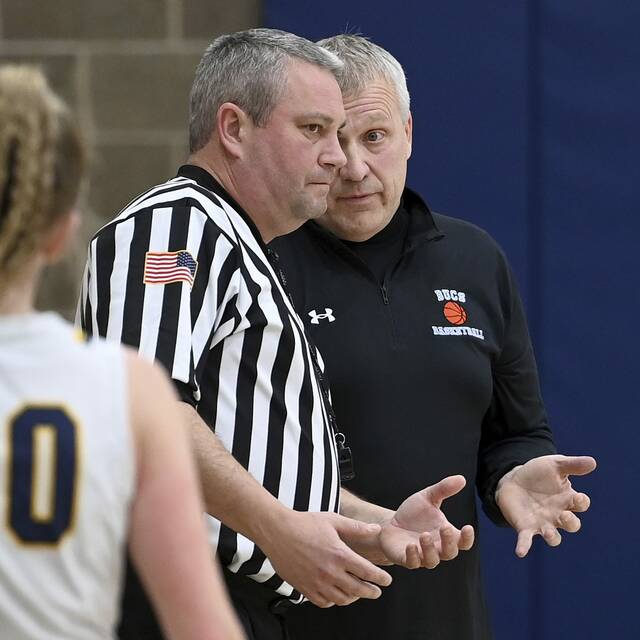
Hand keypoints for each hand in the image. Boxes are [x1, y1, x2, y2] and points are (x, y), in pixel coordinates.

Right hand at [260, 510, 391, 607]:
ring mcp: (316, 582)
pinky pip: (324, 602)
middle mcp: (329, 572)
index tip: (387, 580)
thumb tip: (376, 529)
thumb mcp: (333, 520)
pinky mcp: (304, 588)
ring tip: (357, 592)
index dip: (380, 578)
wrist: (277, 531)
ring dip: (353, 597)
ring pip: (342, 599)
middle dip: (371, 592)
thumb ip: (356, 528)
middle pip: (358, 590)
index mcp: (339, 554)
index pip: (367, 572)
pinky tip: (337, 594)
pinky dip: (334, 601)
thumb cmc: (304, 523)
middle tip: (377, 591)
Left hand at [378, 476, 474, 568]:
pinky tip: (411, 546)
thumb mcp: (427, 497)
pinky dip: (413, 556)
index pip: (463, 542)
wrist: (390, 523)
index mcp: (446, 534)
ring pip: (432, 560)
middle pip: (450, 552)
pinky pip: (413, 563)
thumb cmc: (413, 513)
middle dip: (449, 542)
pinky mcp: (406, 559)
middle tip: (445, 528)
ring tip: (424, 534)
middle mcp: (437, 548)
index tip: (468, 527)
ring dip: (430, 549)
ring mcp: (422, 555)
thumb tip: (462, 478)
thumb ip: (444, 489)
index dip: (467, 538)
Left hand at [495, 454, 595, 557]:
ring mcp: (543, 522)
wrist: (513, 479)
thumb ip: (572, 465)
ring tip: (549, 533)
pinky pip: (526, 540)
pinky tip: (520, 552)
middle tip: (565, 515)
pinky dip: (524, 546)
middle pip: (572, 525)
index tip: (578, 498)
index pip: (581, 505)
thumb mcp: (554, 465)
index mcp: (568, 499)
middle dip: (571, 523)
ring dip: (553, 537)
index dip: (581, 503)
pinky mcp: (526, 527)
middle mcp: (558, 514)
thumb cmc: (538, 473)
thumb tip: (592, 462)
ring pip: (554, 537)